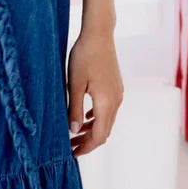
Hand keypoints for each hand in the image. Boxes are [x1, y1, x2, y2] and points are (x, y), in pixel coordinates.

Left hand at [66, 27, 123, 155]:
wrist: (99, 34)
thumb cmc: (84, 56)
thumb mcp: (74, 84)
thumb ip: (74, 109)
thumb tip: (74, 132)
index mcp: (107, 102)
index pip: (99, 136)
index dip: (86, 148)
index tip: (72, 154)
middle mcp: (116, 101)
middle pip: (104, 131)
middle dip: (87, 142)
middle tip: (69, 147)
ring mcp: (118, 94)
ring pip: (106, 121)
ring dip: (91, 130)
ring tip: (74, 134)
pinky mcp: (116, 87)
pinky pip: (108, 110)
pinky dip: (96, 118)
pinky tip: (84, 118)